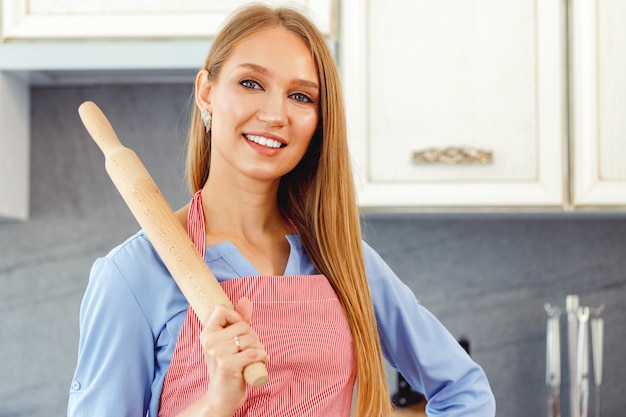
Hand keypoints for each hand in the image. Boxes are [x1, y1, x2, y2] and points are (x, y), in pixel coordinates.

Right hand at [197, 297, 267, 415]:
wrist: (221, 397)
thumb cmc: (227, 368)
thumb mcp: (229, 343)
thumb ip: (237, 321)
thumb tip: (245, 300)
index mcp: (206, 334)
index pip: (222, 310)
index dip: (236, 317)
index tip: (240, 331)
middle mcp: (209, 342)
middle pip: (242, 325)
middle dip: (253, 337)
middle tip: (249, 349)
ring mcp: (218, 353)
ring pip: (250, 338)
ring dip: (259, 348)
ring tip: (254, 358)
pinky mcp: (228, 365)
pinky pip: (254, 352)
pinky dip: (262, 356)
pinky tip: (260, 361)